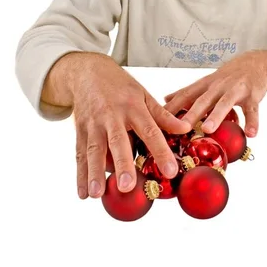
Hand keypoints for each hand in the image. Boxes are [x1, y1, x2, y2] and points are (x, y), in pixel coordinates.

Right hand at [71, 54, 190, 198]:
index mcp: (133, 106)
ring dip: (95, 173)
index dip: (161, 150)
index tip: (171, 170)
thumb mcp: (143, 94)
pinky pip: (80, 154)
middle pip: (118, 142)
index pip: (150, 130)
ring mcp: (94, 124)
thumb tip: (185, 129)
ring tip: (98, 194)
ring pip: (94, 150)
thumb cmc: (120, 86)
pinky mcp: (80, 131)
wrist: (88, 72)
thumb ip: (162, 115)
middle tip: (127, 186)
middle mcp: (112, 116)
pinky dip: (81, 175)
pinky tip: (84, 193)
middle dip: (122, 164)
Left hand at [163, 52, 266, 136]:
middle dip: (192, 113)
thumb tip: (165, 100)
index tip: (160, 120)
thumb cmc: (228, 77)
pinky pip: (252, 110)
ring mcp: (236, 90)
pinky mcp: (253, 96)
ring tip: (209, 129)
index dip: (173, 107)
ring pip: (226, 102)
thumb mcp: (206, 82)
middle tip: (181, 127)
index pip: (185, 95)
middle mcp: (219, 86)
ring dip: (217, 115)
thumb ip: (188, 92)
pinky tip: (251, 134)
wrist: (256, 64)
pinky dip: (252, 122)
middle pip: (203, 100)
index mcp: (205, 85)